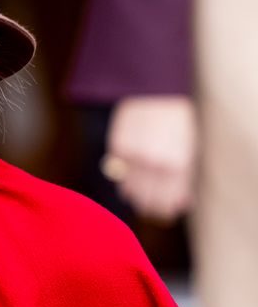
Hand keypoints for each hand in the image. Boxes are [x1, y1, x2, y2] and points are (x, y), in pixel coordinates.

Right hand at [102, 95, 197, 220]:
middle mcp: (155, 163)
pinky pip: (118, 175)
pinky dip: (123, 181)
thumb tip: (183, 205)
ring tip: (139, 194)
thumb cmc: (176, 123)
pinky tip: (130, 179)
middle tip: (149, 207)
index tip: (163, 213)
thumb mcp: (188, 149)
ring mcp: (135, 156)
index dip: (164, 211)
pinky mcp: (119, 148)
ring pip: (129, 191)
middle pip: (147, 200)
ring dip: (135, 195)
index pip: (167, 201)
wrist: (155, 93)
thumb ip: (185, 179)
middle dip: (149, 206)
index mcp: (176, 165)